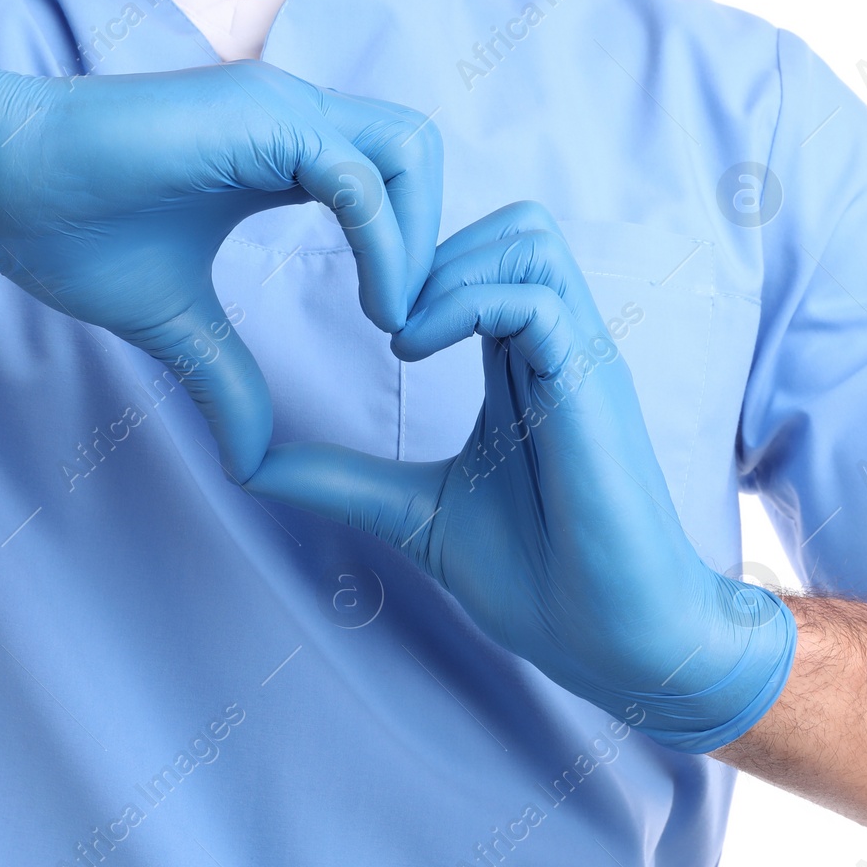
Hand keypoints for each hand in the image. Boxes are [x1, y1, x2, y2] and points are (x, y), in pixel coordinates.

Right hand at [0, 20, 440, 481]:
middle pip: (419, 158)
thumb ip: (227, 379)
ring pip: (409, 153)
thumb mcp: (174, 324)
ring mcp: (279, 110)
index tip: (397, 333)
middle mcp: (293, 121)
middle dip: (435, 243)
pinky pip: (358, 177)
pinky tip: (374, 308)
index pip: (391, 184)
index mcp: (282, 156)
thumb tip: (253, 464)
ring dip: (420, 241)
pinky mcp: (259, 119)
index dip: (410, 254)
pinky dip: (384, 242)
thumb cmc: (67, 232)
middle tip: (410, 327)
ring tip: (395, 320)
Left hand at [245, 203, 796, 751]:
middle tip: (378, 316)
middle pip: (513, 225)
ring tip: (399, 336)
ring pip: (529, 237)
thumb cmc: (540, 582)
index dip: (421, 263)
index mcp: (524, 366)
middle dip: (433, 246)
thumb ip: (344, 479)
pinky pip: (535, 299)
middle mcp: (559, 349)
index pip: (486, 258)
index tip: (367, 321)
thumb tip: (250, 465)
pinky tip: (414, 352)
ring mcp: (580, 361)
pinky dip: (466, 305)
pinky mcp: (593, 386)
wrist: (617, 641)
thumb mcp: (417, 514)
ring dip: (449, 269)